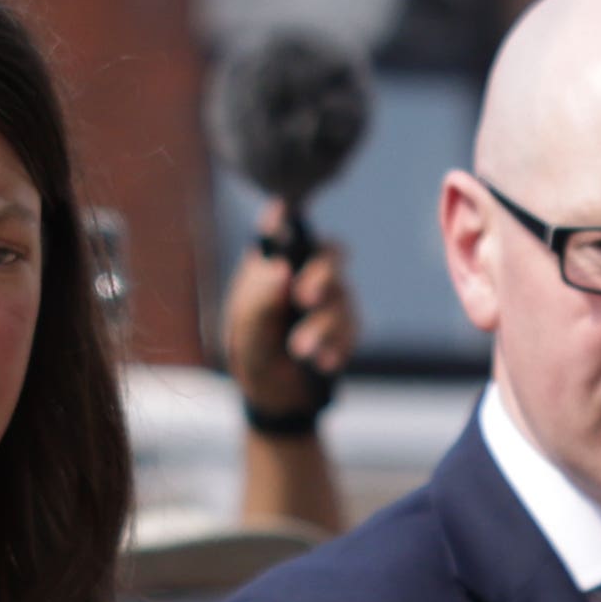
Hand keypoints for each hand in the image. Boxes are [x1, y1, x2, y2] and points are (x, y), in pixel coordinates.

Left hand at [220, 200, 356, 415]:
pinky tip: (321, 363)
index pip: (284, 232)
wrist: (273, 394)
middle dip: (322, 275)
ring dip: (322, 326)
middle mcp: (306, 274)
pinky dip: (337, 346)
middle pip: (331, 254)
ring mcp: (332, 298)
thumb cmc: (252, 351)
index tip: (282, 207)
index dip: (286, 217)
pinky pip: (353, 329)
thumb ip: (260, 300)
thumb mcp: (246, 330)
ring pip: (342, 298)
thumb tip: (280, 268)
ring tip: (300, 351)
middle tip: (304, 298)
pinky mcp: (348, 325)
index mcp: (274, 266)